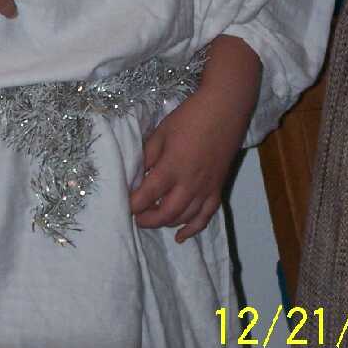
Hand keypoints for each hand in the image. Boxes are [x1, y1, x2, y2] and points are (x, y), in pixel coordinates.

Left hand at [129, 89, 246, 242]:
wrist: (224, 110)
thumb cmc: (189, 117)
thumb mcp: (161, 132)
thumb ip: (148, 155)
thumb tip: (137, 175)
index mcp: (171, 168)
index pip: (146, 196)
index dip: (133, 204)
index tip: (124, 203)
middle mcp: (188, 184)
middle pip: (165, 214)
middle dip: (147, 219)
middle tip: (136, 216)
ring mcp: (205, 189)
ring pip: (183, 218)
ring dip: (166, 223)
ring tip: (153, 219)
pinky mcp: (217, 189)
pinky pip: (205, 217)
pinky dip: (192, 229)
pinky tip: (180, 236)